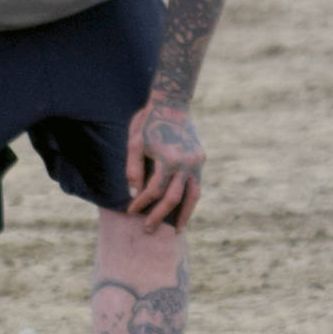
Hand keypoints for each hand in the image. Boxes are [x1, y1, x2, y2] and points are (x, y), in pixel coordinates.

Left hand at [125, 93, 204, 230]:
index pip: (154, 190)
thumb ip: (134, 169)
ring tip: (178, 230)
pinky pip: (197, 184)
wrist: (172, 104)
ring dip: (185, 214)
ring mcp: (196, 162)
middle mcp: (186, 163)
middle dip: (160, 216)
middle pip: (173, 199)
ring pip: (193, 195)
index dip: (141, 203)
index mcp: (168, 159)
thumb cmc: (148, 122)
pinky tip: (183, 208)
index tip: (131, 211)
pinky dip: (190, 198)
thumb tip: (135, 193)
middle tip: (148, 229)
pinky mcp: (201, 160)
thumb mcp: (135, 143)